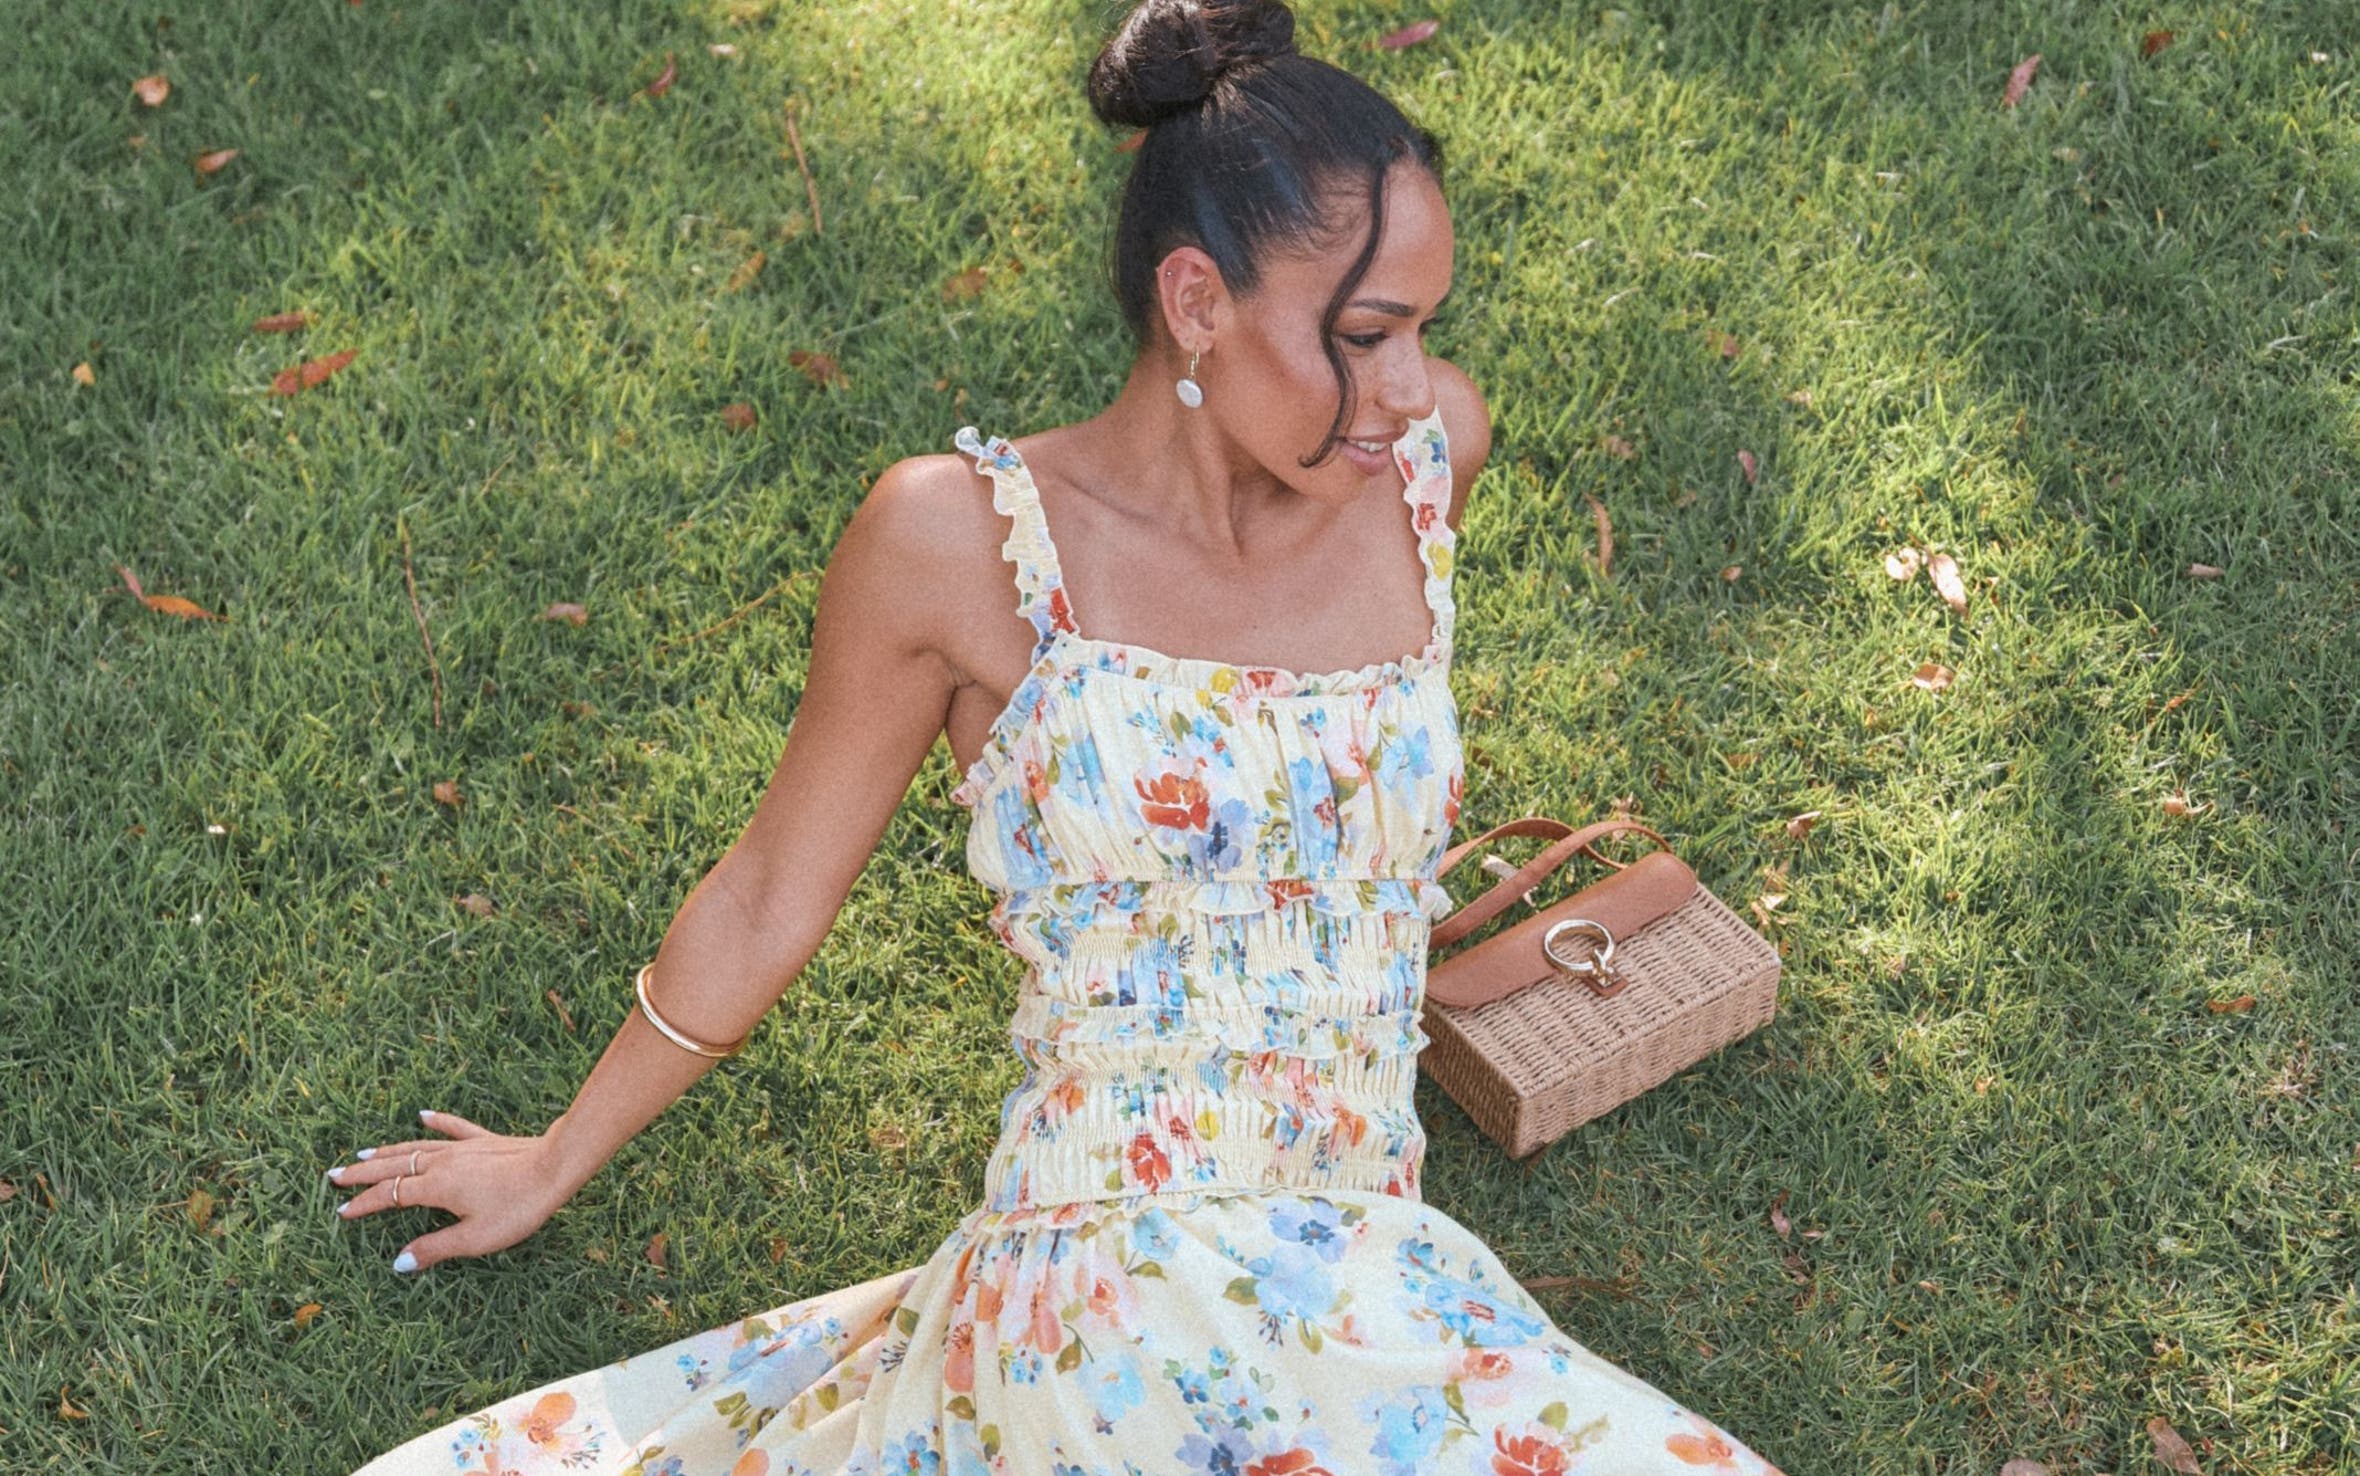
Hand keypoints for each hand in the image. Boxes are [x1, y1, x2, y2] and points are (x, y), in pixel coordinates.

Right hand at [327, 1108, 569, 1273]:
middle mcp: (443, 1162)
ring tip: (364, 1154)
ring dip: (388, 1151)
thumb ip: (435, 1248)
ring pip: (417, 1146)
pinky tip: (424, 1114)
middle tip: (334, 1174)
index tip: (342, 1211)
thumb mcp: (476, 1238)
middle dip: (363, 1173)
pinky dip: (436, 1121)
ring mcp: (464, 1148)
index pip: (390, 1195)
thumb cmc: (518, 1206)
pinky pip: (454, 1128)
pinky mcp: (484, 1141)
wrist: (555, 1167)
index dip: (364, 1204)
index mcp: (436, 1187)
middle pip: (394, 1166)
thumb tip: (398, 1262)